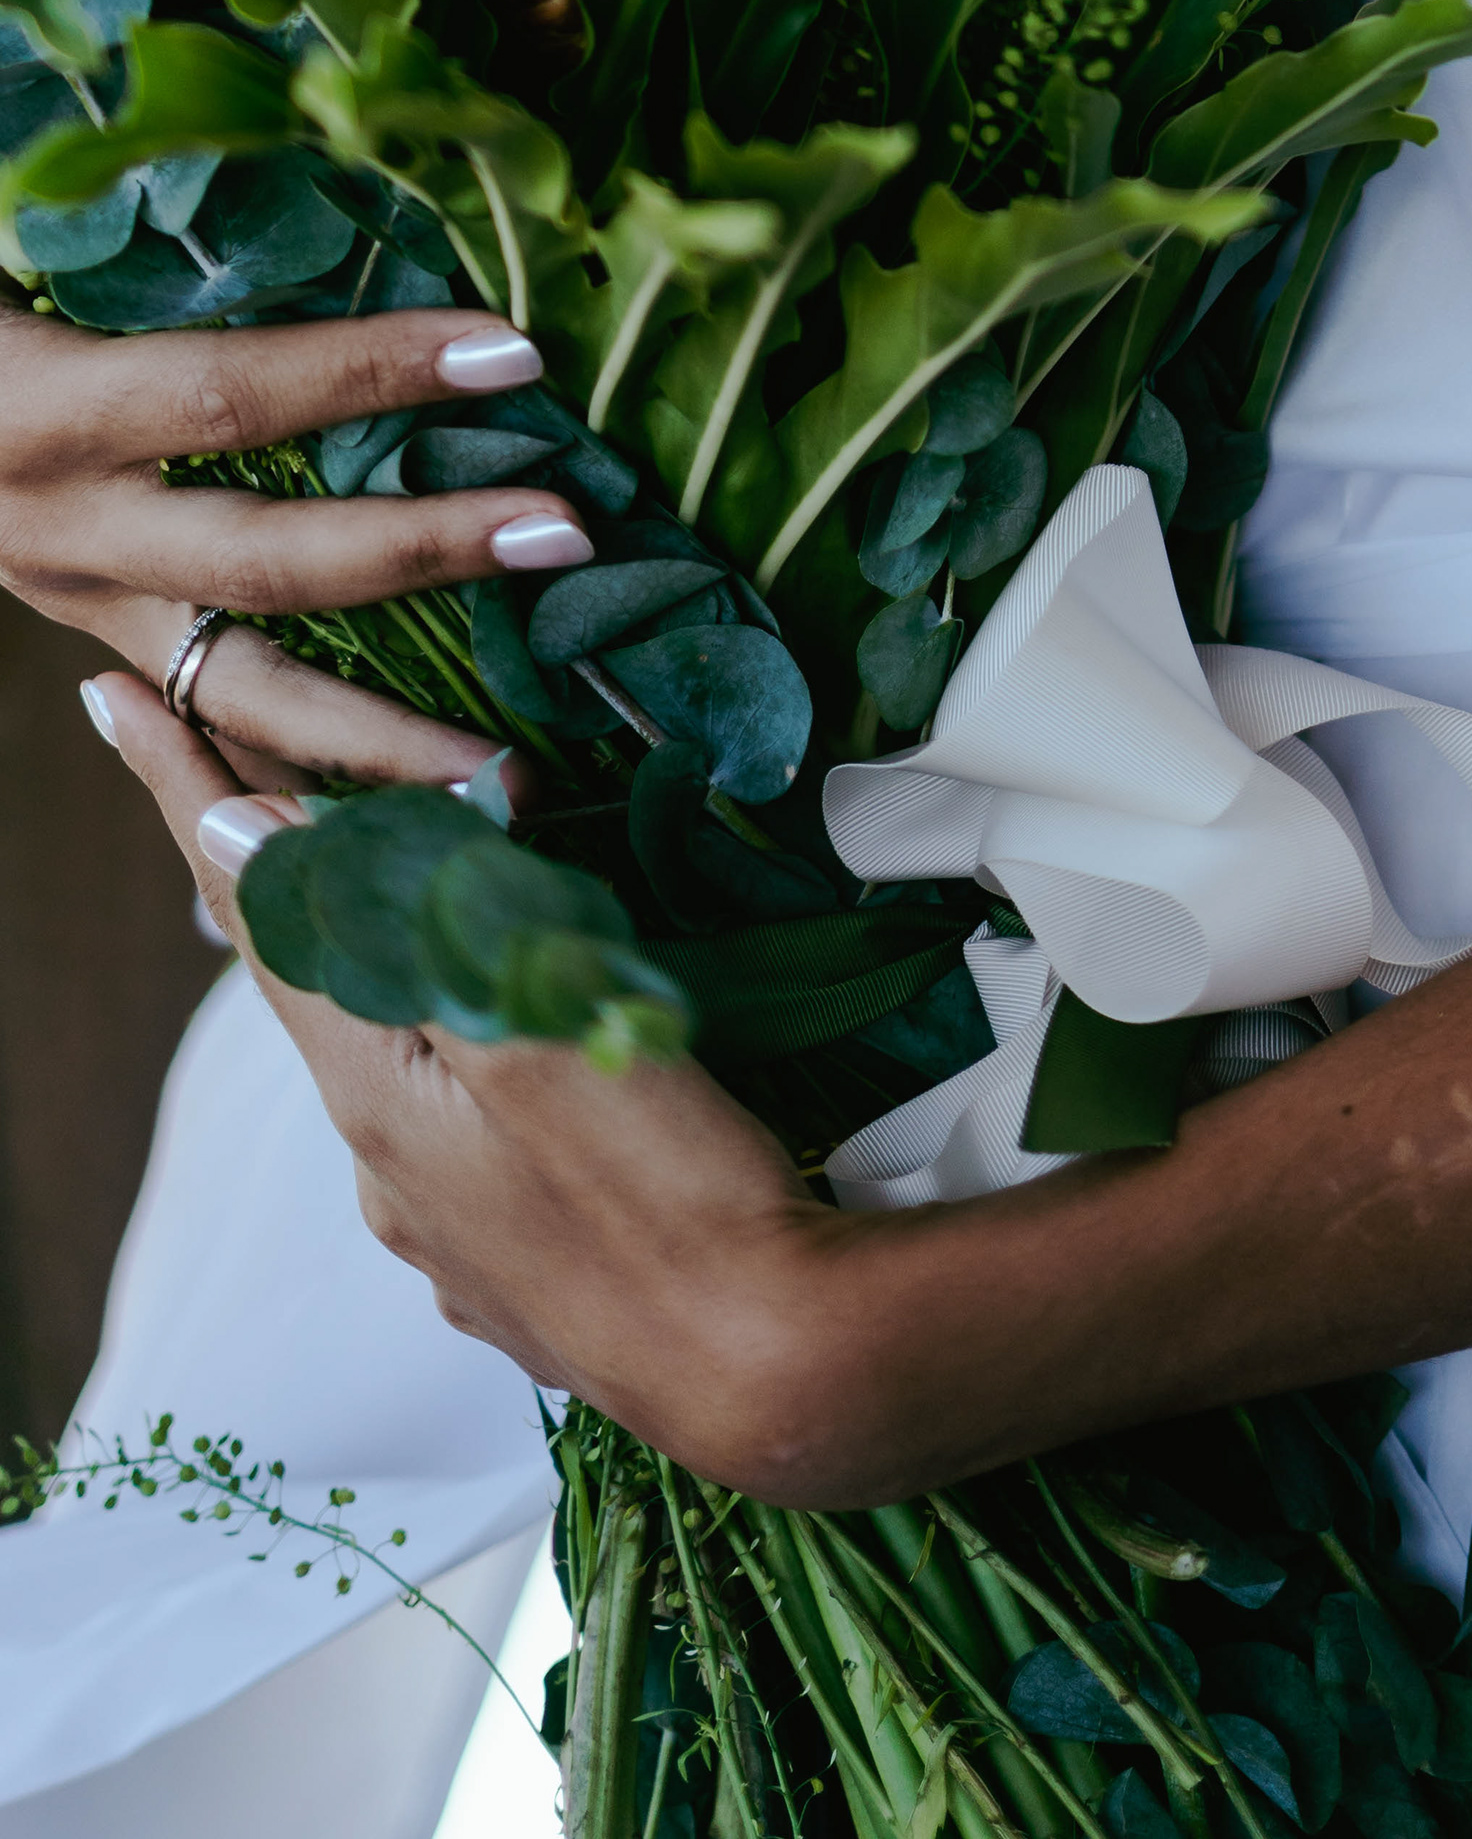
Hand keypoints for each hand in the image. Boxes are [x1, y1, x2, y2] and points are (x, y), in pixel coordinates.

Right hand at [0, 291, 595, 797]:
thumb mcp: (33, 254)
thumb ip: (158, 249)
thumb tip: (324, 153)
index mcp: (50, 412)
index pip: (232, 396)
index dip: (368, 371)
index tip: (510, 349)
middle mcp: (67, 529)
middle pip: (262, 562)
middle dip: (422, 553)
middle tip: (566, 535)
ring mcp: (82, 605)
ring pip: (240, 696)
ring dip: (382, 740)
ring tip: (514, 775)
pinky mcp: (101, 642)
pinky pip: (213, 723)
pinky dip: (315, 768)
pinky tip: (417, 803)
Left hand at [87, 670, 868, 1487]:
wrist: (766, 1370)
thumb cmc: (662, 1185)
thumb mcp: (526, 1032)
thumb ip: (391, 933)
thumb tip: (245, 837)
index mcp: (378, 1095)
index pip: (254, 912)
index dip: (182, 793)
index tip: (112, 695)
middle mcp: (389, 1168)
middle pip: (313, 982)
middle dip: (278, 874)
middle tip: (243, 768)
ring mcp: (454, 1230)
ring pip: (394, 1059)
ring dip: (384, 969)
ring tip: (406, 900)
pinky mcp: (526, 1266)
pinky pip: (463, 1129)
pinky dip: (459, 1054)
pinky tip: (516, 1055)